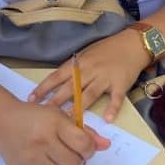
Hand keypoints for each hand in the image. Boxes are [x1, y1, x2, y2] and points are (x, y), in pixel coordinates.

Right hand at [0, 101, 110, 164]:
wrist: (3, 123)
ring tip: (59, 159)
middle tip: (70, 152)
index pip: (84, 144)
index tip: (85, 148)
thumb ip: (85, 131)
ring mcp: (32, 159)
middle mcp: (42, 141)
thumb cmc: (35, 118)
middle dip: (78, 160)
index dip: (90, 149)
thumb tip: (106, 145)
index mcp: (54, 123)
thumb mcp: (61, 116)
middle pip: (75, 163)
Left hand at [28, 30, 149, 122]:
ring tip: (69, 120)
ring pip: (90, 94)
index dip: (44, 88)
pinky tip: (107, 119)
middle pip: (71, 87)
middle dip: (56, 101)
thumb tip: (56, 81)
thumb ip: (74, 68)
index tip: (32, 99)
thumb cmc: (107, 49)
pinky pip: (116, 98)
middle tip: (44, 114)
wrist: (132, 44)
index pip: (57, 76)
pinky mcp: (120, 84)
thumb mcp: (87, 54)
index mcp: (79, 63)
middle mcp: (90, 70)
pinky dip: (112, 108)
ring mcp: (105, 77)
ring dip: (79, 107)